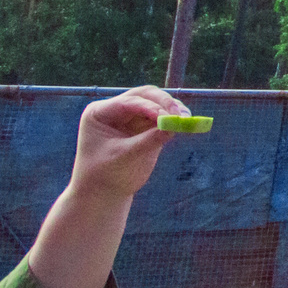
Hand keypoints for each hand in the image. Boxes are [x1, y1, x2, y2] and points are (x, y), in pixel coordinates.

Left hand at [67, 86, 182, 202]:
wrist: (104, 191)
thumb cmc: (106, 174)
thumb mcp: (124, 157)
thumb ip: (148, 141)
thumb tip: (173, 127)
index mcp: (100, 112)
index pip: (128, 102)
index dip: (149, 107)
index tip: (166, 117)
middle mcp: (116, 109)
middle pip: (144, 95)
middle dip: (164, 103)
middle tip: (180, 114)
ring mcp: (132, 116)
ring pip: (157, 103)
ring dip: (173, 109)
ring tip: (187, 120)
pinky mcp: (146, 126)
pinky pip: (164, 116)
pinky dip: (175, 119)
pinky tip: (187, 124)